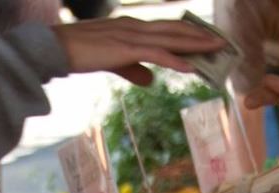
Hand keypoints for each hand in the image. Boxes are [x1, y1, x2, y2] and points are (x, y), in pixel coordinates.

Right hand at [54, 17, 227, 85]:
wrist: (55, 47)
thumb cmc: (79, 53)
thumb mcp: (112, 63)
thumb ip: (133, 70)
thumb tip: (152, 80)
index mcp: (133, 27)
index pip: (167, 29)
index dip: (189, 33)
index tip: (210, 39)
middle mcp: (135, 26)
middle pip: (175, 29)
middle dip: (200, 35)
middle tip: (223, 42)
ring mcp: (131, 35)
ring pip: (170, 38)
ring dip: (195, 44)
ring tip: (216, 48)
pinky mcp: (124, 48)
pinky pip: (155, 53)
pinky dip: (175, 58)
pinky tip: (190, 65)